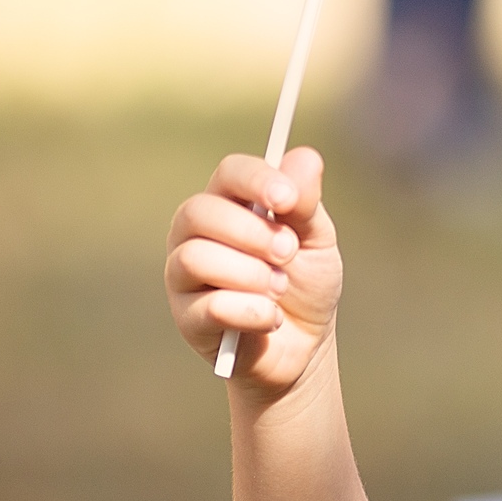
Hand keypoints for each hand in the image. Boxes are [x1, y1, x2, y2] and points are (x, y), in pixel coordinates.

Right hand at [166, 149, 342, 393]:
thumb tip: (306, 156)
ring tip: (280, 289)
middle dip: (253, 233)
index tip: (288, 200)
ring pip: (196, 258)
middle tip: (289, 253)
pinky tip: (272, 318)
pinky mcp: (187, 318)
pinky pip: (210, 306)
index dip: (257, 180)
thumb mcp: (317, 240)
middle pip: (200, 211)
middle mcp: (195, 234)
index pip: (229, 173)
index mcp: (229, 204)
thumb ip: (306, 203)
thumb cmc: (306, 283)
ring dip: (251, 274)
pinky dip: (252, 312)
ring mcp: (184, 276)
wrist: (305, 344)